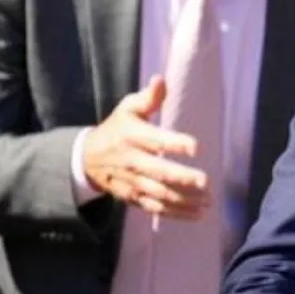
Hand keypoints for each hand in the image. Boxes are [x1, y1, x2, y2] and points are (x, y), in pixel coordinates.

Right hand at [82, 77, 210, 219]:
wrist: (86, 159)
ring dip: (183, 199)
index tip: (196, 147)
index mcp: (133, 137)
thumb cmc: (117, 128)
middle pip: (158, 172)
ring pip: (158, 194)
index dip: (175, 144)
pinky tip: (198, 214)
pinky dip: (176, 213)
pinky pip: (155, 208)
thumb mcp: (128, 108)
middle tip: (205, 181)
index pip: (156, 141)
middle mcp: (133, 161)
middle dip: (181, 178)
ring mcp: (133, 182)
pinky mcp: (133, 198)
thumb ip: (148, 97)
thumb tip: (161, 79)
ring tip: (208, 200)